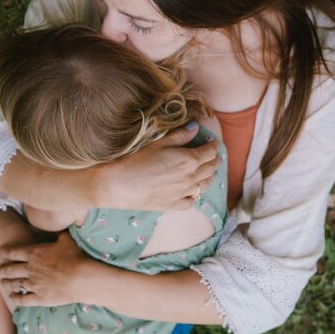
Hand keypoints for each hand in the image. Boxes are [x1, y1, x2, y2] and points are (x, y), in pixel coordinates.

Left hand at [0, 230, 87, 306]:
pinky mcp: (39, 298)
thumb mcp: (67, 240)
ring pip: (14, 284)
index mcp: (34, 253)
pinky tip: (12, 297)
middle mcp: (30, 268)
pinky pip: (22, 299)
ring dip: (7, 283)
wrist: (80, 278)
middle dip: (2, 270)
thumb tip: (60, 228)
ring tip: (3, 283)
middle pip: (10, 269)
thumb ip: (59, 234)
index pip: (14, 252)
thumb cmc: (74, 257)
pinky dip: (15, 298)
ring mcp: (33, 284)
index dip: (4, 252)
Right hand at [98, 125, 219, 211]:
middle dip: (215, 160)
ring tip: (208, 172)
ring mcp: (183, 193)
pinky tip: (191, 191)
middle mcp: (190, 178)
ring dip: (208, 177)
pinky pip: (191, 201)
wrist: (119, 185)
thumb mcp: (158, 143)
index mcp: (189, 160)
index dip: (214, 146)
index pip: (210, 152)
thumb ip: (180, 135)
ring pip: (204, 186)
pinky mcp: (173, 205)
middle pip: (210, 169)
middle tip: (215, 156)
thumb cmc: (136, 160)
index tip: (214, 143)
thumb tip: (195, 127)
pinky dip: (194, 195)